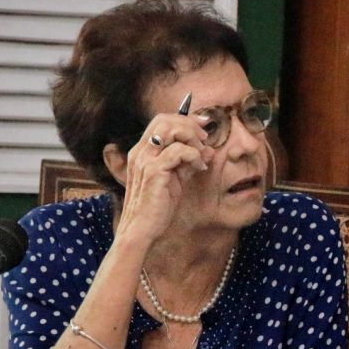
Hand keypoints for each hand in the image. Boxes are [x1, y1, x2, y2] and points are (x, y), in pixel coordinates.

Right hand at [113, 112, 211, 244]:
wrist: (142, 229)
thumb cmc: (157, 207)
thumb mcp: (176, 179)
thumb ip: (188, 162)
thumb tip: (208, 148)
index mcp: (142, 151)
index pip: (161, 121)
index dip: (185, 118)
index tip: (203, 125)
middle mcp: (140, 151)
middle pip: (165, 120)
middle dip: (190, 125)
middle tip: (205, 140)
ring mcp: (145, 160)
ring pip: (170, 129)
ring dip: (192, 139)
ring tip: (201, 156)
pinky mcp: (154, 171)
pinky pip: (179, 151)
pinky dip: (194, 156)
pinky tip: (200, 168)